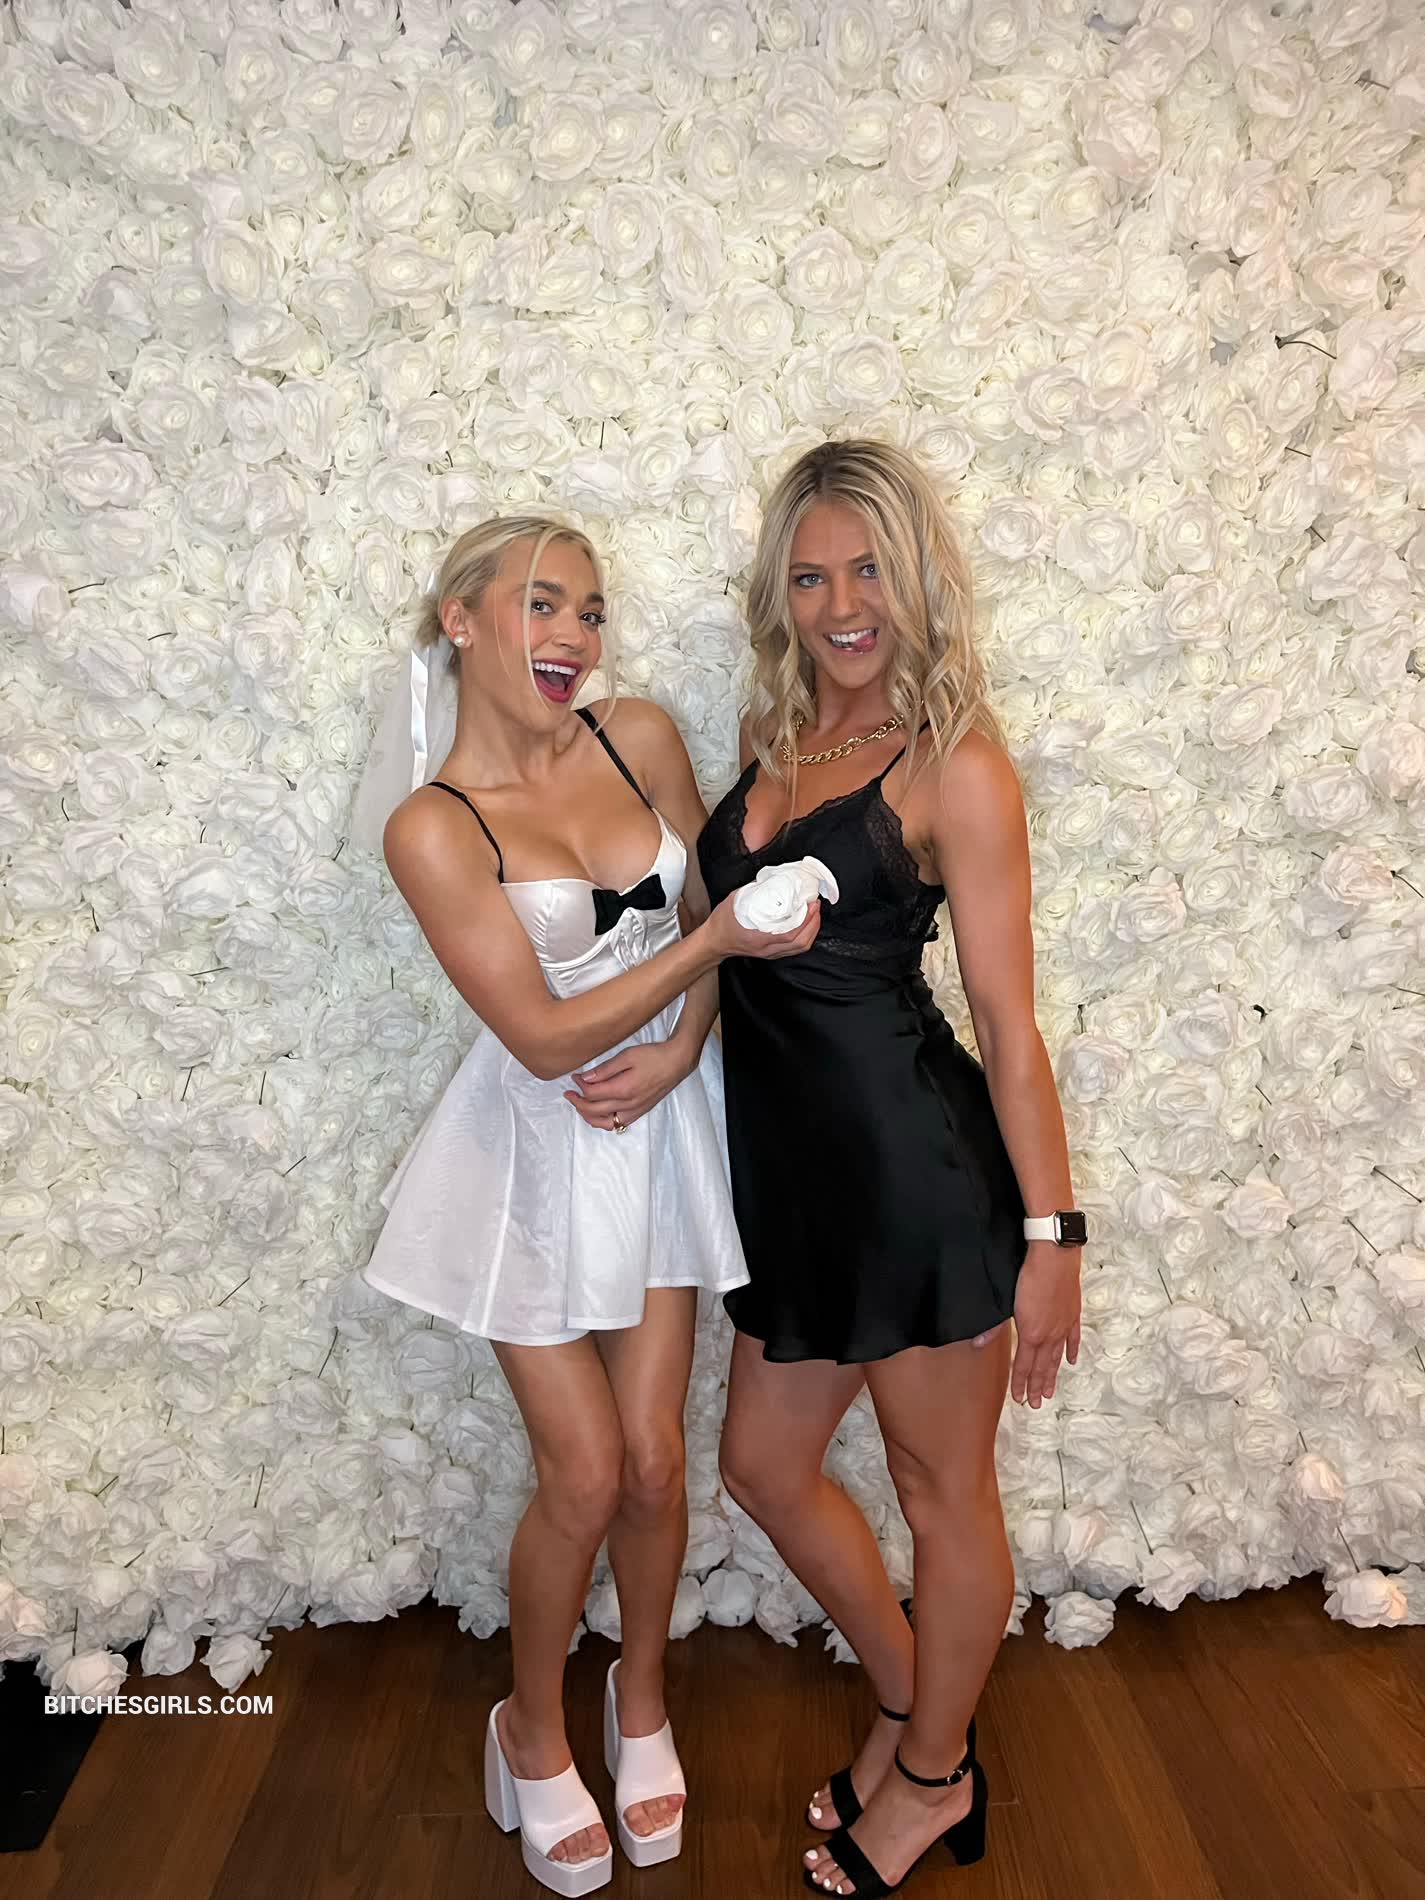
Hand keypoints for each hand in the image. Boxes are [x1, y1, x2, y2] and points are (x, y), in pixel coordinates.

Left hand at [564, 1038, 695, 1131]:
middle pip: (593, 1110)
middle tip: (569, 1092)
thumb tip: (586, 1077)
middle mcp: (627, 1105)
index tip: (575, 1076)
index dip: (579, 1085)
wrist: (677, 1063)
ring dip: (588, 1115)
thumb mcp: (627, 1056)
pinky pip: (617, 1124)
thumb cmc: (654, 1056)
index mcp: (623, 1089)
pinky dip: (603, 1121)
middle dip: (577, 1102)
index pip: (591, 1093)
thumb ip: (605, 1069)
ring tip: (580, 1105)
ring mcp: (634, 1111)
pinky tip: (598, 1113)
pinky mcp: (639, 1112)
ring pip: (603, 1122)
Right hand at [705, 890, 822, 960]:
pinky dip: (803, 936)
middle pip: (799, 943)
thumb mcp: (737, 900)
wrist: (713, 941)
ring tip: (814, 914)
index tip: (811, 904)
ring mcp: (768, 953)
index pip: (790, 933)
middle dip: (813, 924)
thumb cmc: (721, 922)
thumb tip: (775, 880)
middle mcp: (766, 948)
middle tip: (816, 906)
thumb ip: (757, 891)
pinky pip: (793, 949)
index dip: (806, 920)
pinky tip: (805, 924)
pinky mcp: (770, 953)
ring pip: (799, 948)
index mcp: (758, 937)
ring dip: (811, 931)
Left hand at [1006, 1242, 1081, 1407]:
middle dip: (1036, 1387)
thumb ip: (994, 1327)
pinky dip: (1072, 1351)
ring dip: (1052, 1375)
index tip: (1019, 1398)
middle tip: (1035, 1403)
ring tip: (1049, 1391)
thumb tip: (979, 1342)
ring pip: (1057, 1357)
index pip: (1022, 1365)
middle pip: (1041, 1366)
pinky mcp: (1072, 1313)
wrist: (1054, 1255)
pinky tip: (1071, 1361)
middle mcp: (1049, 1334)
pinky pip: (1073, 1338)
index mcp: (1030, 1333)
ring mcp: (1063, 1325)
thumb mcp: (1006, 1302)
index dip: (1020, 1384)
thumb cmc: (1030, 1274)